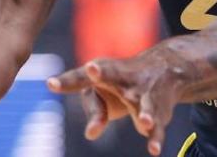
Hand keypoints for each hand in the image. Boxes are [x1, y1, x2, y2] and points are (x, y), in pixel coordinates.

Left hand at [48, 52, 183, 155]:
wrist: (166, 68)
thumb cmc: (122, 80)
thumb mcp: (106, 92)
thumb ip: (94, 111)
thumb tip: (91, 134)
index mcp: (105, 72)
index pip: (82, 77)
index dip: (67, 80)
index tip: (50, 84)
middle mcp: (124, 78)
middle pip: (111, 75)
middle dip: (101, 73)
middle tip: (91, 69)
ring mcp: (144, 93)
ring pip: (143, 104)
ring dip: (145, 113)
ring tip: (144, 122)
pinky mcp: (159, 110)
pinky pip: (157, 126)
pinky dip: (155, 138)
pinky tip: (153, 150)